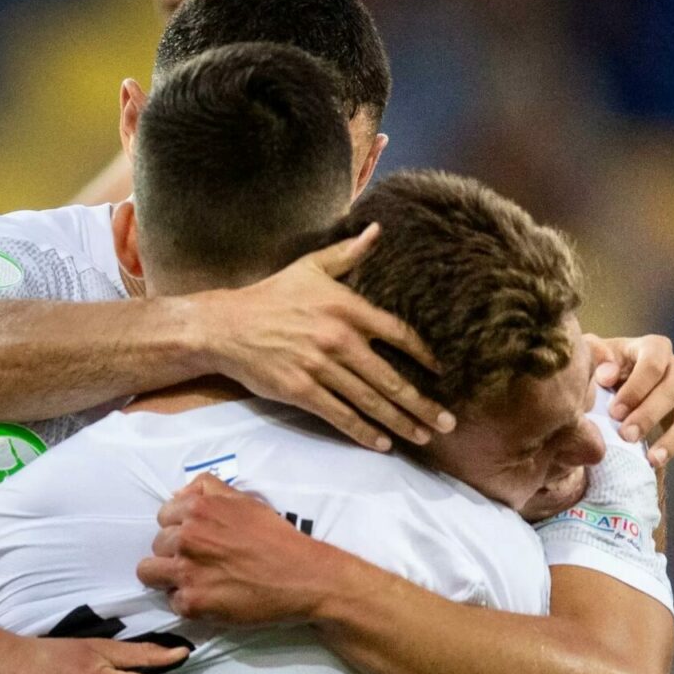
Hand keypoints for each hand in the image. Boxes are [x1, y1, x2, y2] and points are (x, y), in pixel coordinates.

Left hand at [137, 474, 358, 625]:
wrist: (303, 578)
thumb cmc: (276, 538)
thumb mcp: (244, 500)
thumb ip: (208, 490)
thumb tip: (177, 493)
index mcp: (197, 509)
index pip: (163, 517)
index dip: (179, 529)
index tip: (199, 540)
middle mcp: (187, 537)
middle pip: (156, 545)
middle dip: (175, 552)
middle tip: (204, 562)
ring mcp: (187, 571)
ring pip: (148, 572)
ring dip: (169, 577)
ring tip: (196, 580)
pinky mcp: (192, 602)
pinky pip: (171, 600)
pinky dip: (188, 602)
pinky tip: (211, 598)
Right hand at [203, 224, 452, 451]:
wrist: (225, 325)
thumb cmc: (270, 295)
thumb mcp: (309, 267)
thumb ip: (347, 253)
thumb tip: (377, 230)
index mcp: (346, 307)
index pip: (399, 333)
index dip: (425, 355)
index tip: (444, 372)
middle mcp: (339, 339)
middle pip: (391, 377)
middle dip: (421, 403)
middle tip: (448, 422)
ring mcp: (320, 367)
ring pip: (369, 401)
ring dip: (399, 422)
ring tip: (423, 436)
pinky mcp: (301, 390)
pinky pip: (339, 415)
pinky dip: (363, 431)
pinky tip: (382, 443)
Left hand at [588, 333, 673, 468]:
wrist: (613, 385)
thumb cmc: (602, 371)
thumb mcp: (593, 359)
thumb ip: (594, 358)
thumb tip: (606, 373)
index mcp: (653, 348)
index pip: (654, 360)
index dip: (636, 387)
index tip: (614, 412)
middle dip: (651, 413)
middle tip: (627, 436)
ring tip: (652, 460)